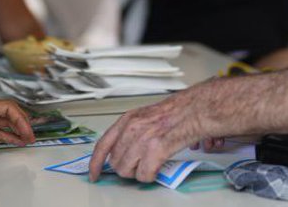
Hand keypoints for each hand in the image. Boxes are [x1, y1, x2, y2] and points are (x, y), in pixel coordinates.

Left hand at [0, 98, 33, 150]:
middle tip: (31, 137)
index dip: (20, 119)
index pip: (6, 107)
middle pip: (7, 112)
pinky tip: (12, 141)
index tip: (27, 131)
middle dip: (21, 123)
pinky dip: (5, 135)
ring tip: (25, 140)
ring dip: (15, 130)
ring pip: (2, 121)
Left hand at [88, 90, 203, 182]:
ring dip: (137, 173)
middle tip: (138, 165)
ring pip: (127, 171)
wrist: (194, 110)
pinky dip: (149, 177)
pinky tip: (156, 169)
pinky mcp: (155, 151)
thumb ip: (129, 131)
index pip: (103, 145)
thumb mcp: (144, 116)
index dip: (96, 163)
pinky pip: (143, 175)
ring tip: (148, 165)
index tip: (94, 173)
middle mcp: (131, 129)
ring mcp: (142, 140)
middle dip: (125, 168)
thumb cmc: (174, 112)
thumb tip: (122, 150)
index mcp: (127, 120)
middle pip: (116, 162)